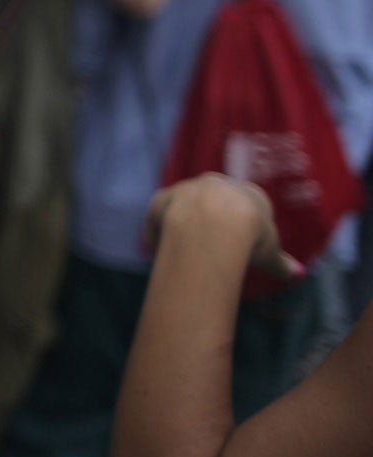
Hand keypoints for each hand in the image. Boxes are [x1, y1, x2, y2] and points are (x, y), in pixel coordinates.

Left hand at [144, 174, 302, 282]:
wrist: (217, 223)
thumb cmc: (251, 238)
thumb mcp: (269, 252)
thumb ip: (281, 262)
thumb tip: (297, 272)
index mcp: (248, 193)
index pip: (247, 207)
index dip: (244, 227)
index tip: (240, 244)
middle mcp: (217, 184)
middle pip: (215, 202)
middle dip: (213, 220)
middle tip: (212, 245)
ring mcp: (188, 188)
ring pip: (185, 205)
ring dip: (183, 225)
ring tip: (184, 251)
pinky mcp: (163, 198)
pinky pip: (159, 215)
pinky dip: (159, 230)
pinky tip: (159, 250)